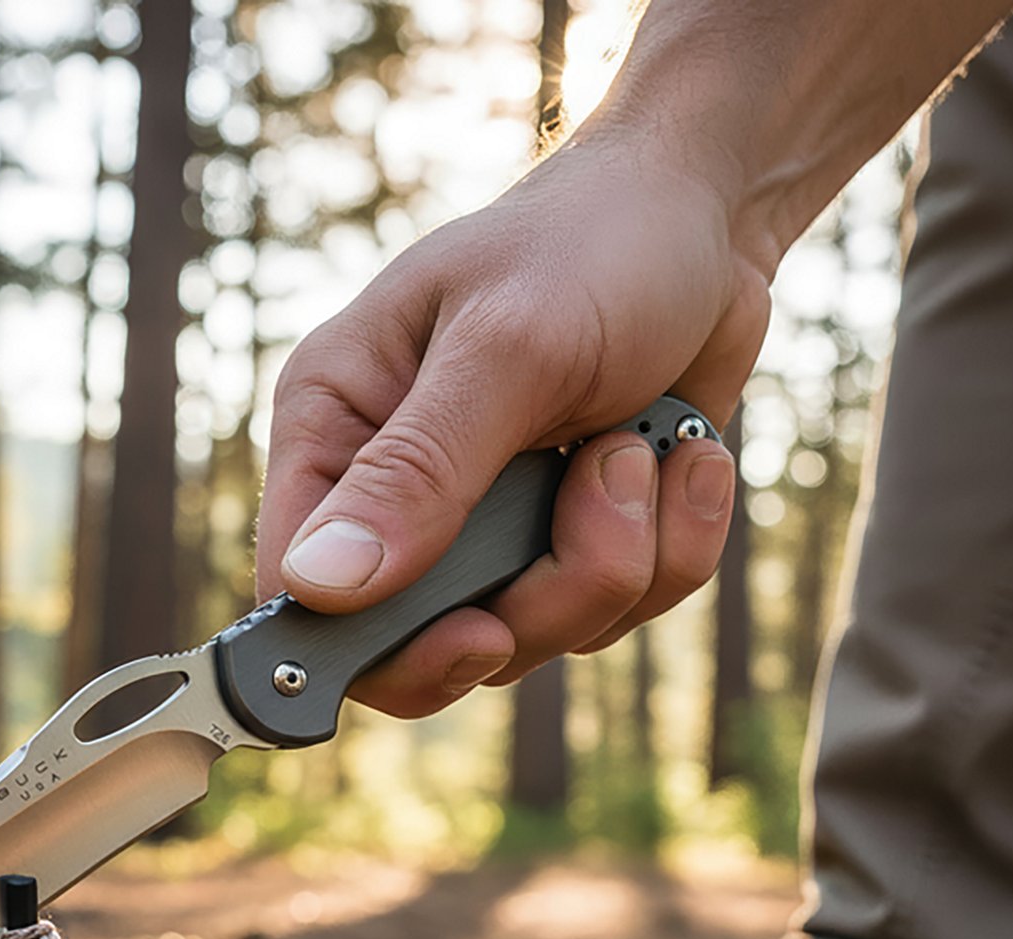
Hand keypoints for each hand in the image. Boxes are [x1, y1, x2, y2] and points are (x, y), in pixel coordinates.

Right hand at [255, 131, 767, 718]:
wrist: (709, 216)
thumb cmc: (591, 245)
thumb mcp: (505, 348)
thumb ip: (416, 472)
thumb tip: (320, 588)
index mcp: (336, 433)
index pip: (303, 596)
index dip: (379, 648)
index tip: (477, 633)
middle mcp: (395, 496)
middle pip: (428, 646)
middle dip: (539, 598)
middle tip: (599, 497)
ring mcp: (485, 530)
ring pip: (537, 636)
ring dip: (621, 557)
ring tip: (642, 444)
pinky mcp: (566, 541)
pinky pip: (618, 612)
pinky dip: (674, 544)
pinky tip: (681, 454)